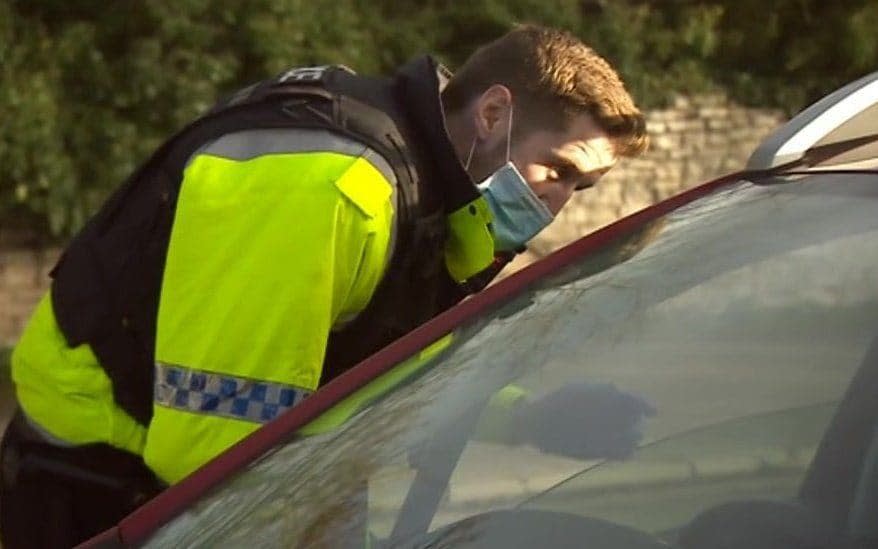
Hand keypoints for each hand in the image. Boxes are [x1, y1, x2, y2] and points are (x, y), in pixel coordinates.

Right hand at [516, 382, 655, 459]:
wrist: (540, 422)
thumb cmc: (561, 401)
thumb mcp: (582, 387)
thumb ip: (604, 391)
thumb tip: (620, 393)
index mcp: (607, 398)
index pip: (638, 404)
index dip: (647, 407)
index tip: (652, 412)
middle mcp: (610, 418)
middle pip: (637, 423)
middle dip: (636, 422)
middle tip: (635, 422)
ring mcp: (606, 436)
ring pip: (634, 439)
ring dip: (634, 436)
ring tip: (629, 435)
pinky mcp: (600, 452)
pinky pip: (624, 454)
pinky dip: (627, 450)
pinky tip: (623, 448)